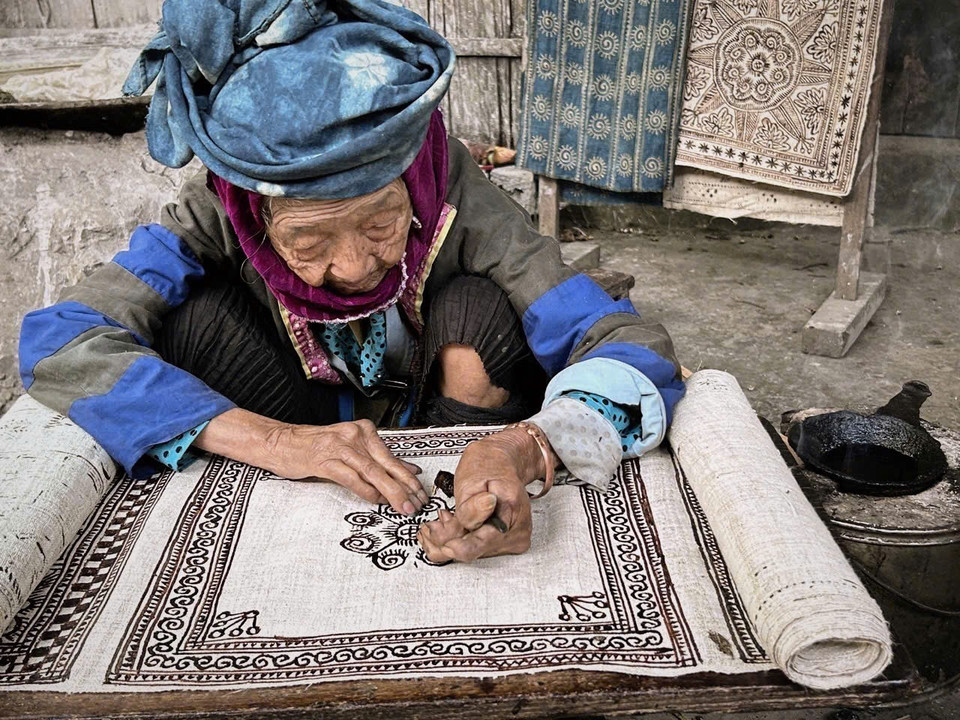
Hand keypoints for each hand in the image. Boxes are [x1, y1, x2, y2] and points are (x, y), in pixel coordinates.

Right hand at [269, 419, 427, 514]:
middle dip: (406, 486)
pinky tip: (376, 500)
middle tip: (418, 502)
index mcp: (363, 430)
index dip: (409, 476)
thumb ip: (377, 458)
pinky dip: (367, 491)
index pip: (392, 456)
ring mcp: (339, 448)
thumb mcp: (351, 448)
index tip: (421, 491)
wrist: (282, 443)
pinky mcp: (325, 461)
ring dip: (391, 492)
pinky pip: (352, 478)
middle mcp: (354, 436)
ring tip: (403, 506)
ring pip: (373, 472)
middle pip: (386, 464)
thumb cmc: (316, 447)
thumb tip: (408, 470)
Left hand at [418, 426, 549, 561]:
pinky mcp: (506, 545)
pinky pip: (477, 551)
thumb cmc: (487, 467)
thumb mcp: (471, 480)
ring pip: (473, 553)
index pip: (483, 543)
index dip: (460, 547)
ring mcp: (513, 541)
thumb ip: (472, 505)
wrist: (500, 462)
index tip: (445, 546)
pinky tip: (453, 525)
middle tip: (437, 520)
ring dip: (454, 539)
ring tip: (446, 517)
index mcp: (512, 513)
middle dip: (450, 538)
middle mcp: (518, 533)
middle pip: (475, 551)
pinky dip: (460, 541)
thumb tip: (483, 512)